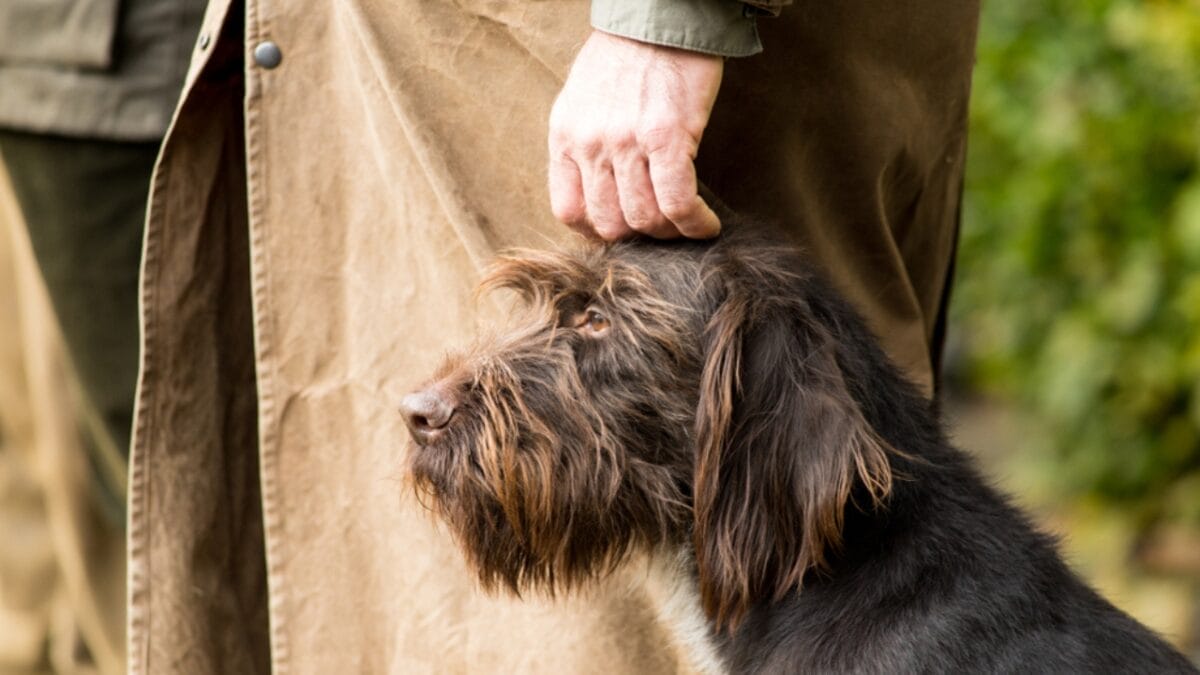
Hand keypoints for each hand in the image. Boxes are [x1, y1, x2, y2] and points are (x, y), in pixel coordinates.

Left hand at [548, 30, 722, 239]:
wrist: (660, 17)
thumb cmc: (627, 56)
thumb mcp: (584, 101)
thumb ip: (586, 145)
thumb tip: (603, 192)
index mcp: (565, 136)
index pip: (568, 211)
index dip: (597, 233)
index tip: (622, 231)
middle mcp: (589, 144)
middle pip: (609, 224)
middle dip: (639, 237)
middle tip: (662, 229)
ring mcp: (625, 143)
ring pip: (644, 219)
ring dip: (671, 234)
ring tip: (687, 225)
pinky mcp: (666, 137)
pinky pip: (677, 202)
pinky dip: (694, 224)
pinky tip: (707, 225)